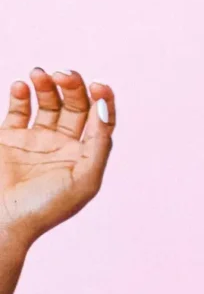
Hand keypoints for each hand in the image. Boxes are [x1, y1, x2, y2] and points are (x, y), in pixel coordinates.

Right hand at [0, 68, 114, 249]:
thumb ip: (99, 146)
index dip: (103, 99)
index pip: (101, 119)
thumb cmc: (46, 207)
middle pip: (75, 105)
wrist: (2, 219)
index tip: (97, 85)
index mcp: (85, 155)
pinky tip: (21, 87)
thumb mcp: (85, 180)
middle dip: (72, 86)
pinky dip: (20, 94)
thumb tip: (104, 111)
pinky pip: (18, 108)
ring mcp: (37, 140)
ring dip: (46, 84)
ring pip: (47, 101)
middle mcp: (64, 145)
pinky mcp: (10, 137)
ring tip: (38, 75)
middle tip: (63, 75)